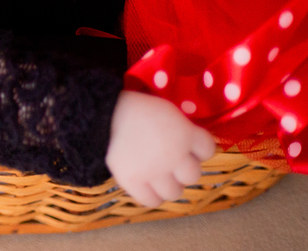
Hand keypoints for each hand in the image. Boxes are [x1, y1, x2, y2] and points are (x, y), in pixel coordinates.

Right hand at [106, 90, 215, 207]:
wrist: (100, 112)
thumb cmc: (134, 107)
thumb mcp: (165, 110)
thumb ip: (181, 128)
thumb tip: (189, 146)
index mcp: (184, 133)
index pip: (208, 149)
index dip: (198, 149)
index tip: (188, 147)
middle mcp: (175, 155)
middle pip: (192, 175)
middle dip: (182, 169)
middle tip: (169, 162)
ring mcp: (155, 171)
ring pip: (175, 192)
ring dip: (168, 185)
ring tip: (156, 176)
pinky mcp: (134, 182)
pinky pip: (152, 201)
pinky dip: (150, 196)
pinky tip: (145, 186)